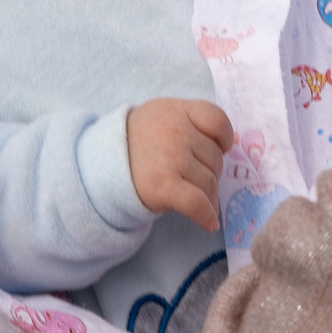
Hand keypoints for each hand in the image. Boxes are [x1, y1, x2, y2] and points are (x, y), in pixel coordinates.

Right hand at [127, 99, 234, 229]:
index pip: (217, 120)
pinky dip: (206, 215)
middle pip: (216, 158)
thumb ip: (193, 122)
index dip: (223, 139)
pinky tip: (208, 222)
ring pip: (210, 182)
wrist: (102, 162)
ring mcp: (171, 158)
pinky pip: (198, 203)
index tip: (218, 149)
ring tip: (191, 197)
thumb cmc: (140, 141)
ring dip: (207, 195)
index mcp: (178, 111)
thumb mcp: (163, 115)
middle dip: (210, 172)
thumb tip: (229, 149)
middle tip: (190, 178)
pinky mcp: (164, 186)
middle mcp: (176, 131)